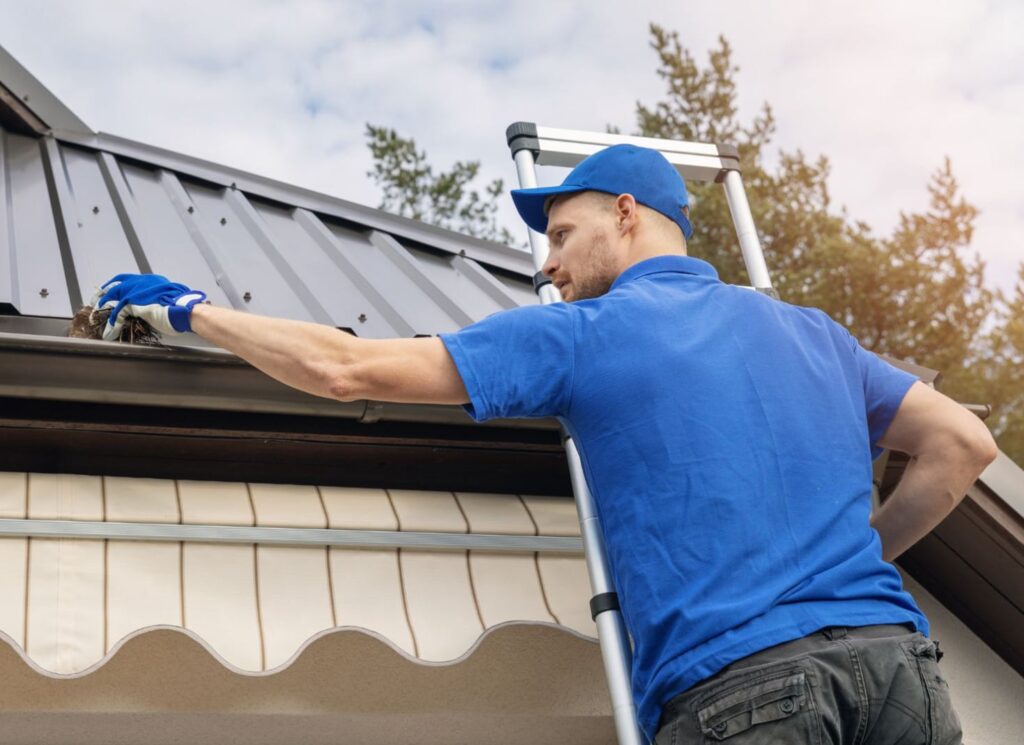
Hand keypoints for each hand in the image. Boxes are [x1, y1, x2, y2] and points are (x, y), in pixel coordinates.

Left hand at [90, 273, 207, 341]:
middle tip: (96, 302)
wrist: (186, 309)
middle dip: (103, 293)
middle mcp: (141, 282)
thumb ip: (157, 298)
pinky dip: (112, 323)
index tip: (109, 291)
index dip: (116, 285)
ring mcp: (136, 291)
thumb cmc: (183, 306)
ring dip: (103, 309)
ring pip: (112, 297)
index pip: (127, 279)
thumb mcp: (168, 298)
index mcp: (150, 280)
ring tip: (97, 317)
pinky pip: (117, 313)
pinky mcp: (132, 302)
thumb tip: (155, 305)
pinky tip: (110, 331)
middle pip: (115, 284)